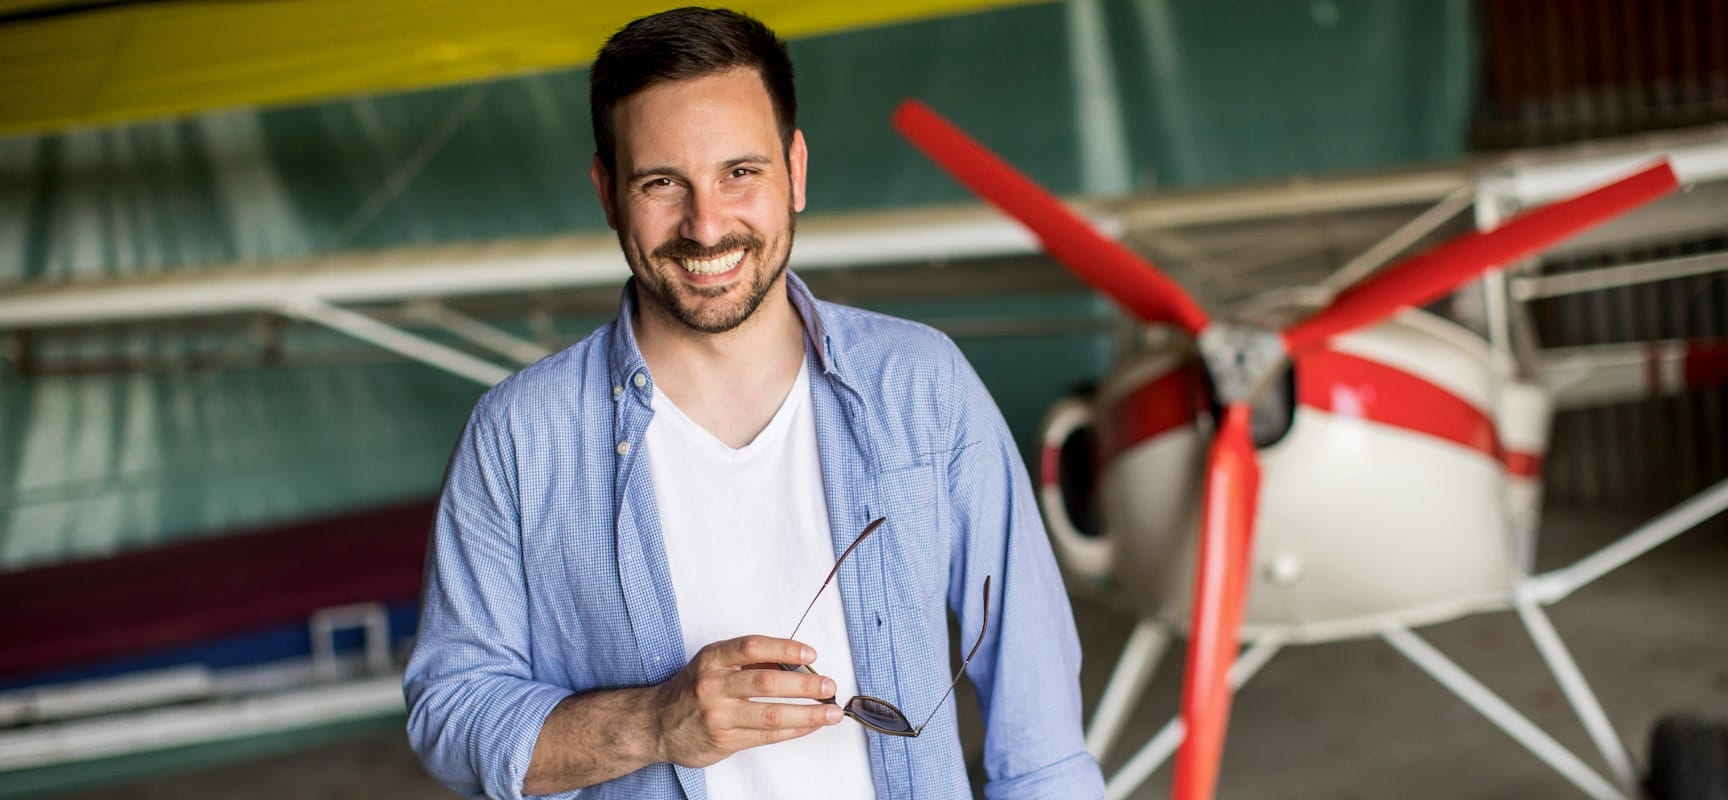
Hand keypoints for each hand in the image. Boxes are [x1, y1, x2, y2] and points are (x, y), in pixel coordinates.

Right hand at [652, 635, 842, 767]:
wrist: (655, 724)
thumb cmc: (690, 690)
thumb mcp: (713, 664)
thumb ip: (749, 662)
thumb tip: (795, 662)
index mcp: (713, 659)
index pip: (752, 647)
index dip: (784, 649)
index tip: (810, 654)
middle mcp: (713, 685)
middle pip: (766, 682)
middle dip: (804, 685)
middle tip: (828, 685)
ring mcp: (718, 715)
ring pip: (771, 714)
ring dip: (807, 713)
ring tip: (830, 712)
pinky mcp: (724, 740)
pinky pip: (767, 735)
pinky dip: (794, 730)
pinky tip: (810, 725)